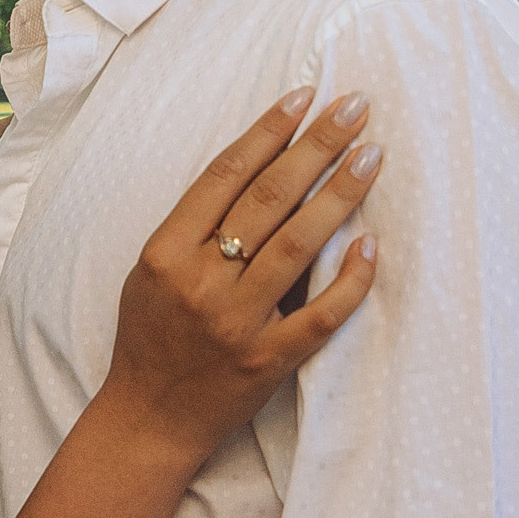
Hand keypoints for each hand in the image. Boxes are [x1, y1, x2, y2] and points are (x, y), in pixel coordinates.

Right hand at [100, 89, 381, 465]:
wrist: (146, 420)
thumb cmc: (149, 340)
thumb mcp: (151, 274)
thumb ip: (196, 230)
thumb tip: (263, 174)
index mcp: (165, 253)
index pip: (225, 175)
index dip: (267, 131)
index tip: (304, 97)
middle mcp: (200, 282)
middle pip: (269, 199)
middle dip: (316, 145)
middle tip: (355, 107)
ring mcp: (236, 323)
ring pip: (299, 245)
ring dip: (341, 195)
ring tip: (371, 155)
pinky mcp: (266, 362)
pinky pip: (319, 316)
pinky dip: (349, 280)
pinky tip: (372, 244)